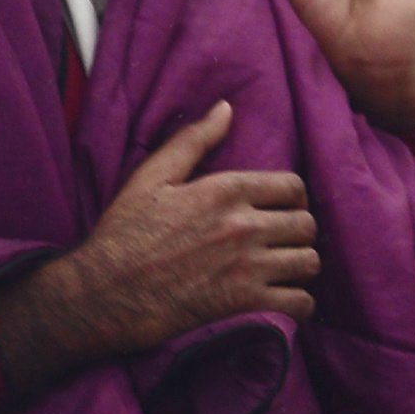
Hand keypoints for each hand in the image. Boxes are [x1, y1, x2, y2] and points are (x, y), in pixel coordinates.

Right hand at [0, 105, 319, 394]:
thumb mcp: (151, 177)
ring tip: (283, 268)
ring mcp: (247, 267)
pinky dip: (298, 303)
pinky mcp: (245, 305)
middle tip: (280, 240)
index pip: (294, 187)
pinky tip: (281, 298)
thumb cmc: (124, 233)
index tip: (279, 209)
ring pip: (309, 262)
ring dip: (299, 265)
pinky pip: (301, 303)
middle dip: (297, 231)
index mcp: (226, 190)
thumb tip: (226, 108)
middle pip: (307, 225)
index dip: (292, 198)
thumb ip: (194, 140)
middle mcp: (244, 226)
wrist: (105, 293)